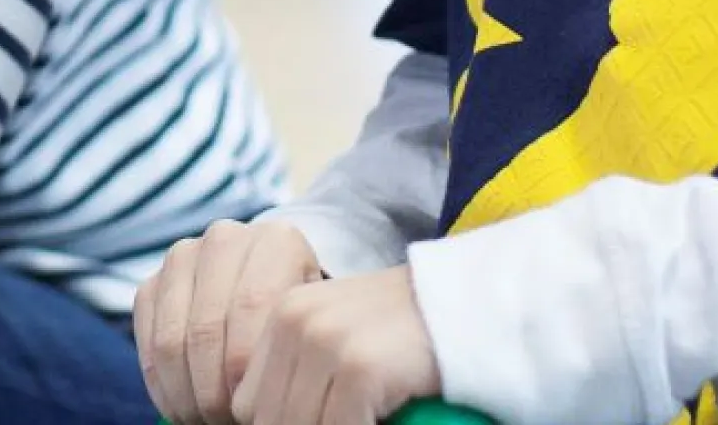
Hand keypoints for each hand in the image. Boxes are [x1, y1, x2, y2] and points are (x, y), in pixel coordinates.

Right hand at [134, 214, 324, 420]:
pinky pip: (148, 343)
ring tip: (206, 420)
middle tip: (225, 421)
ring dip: (186, 393)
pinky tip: (183, 409)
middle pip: (207, 326)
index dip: (247, 364)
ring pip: (173, 339)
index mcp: (275, 240)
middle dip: (214, 388)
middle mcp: (225, 239)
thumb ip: (293, 346)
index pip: (253, 303)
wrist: (272, 299)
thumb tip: (262, 399)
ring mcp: (182, 258)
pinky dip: (163, 386)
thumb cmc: (298, 323)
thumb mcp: (310, 328)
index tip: (252, 406)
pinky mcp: (151, 284)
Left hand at [234, 266, 439, 424]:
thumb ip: (300, 377)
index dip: (276, 423)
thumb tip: (269, 420)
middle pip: (267, 419)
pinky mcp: (359, 367)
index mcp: (280, 315)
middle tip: (341, 421)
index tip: (316, 420)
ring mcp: (325, 342)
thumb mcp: (338, 341)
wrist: (469, 305)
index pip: (247, 403)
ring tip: (359, 420)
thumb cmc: (406, 334)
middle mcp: (295, 323)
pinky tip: (380, 422)